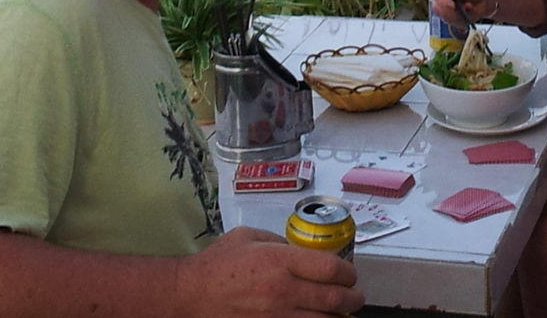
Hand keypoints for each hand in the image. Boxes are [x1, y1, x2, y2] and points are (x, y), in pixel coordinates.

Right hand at [192, 227, 363, 317]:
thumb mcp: (249, 236)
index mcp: (280, 261)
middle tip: (356, 297)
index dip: (348, 273)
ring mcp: (277, 317)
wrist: (190, 294)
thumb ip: (278, 241)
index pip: (331, 269)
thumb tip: (301, 251)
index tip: (349, 274)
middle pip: (334, 299)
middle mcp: (283, 290)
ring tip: (344, 314)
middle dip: (352, 299)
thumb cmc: (217, 264)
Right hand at [430, 0, 491, 27]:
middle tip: (464, 8)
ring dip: (459, 15)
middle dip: (450, 11)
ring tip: (470, 7)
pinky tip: (470, 13)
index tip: (453, 5)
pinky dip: (463, 20)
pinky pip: (454, 23)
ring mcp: (445, 10)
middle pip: (436, 7)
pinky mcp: (452, 19)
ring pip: (445, 17)